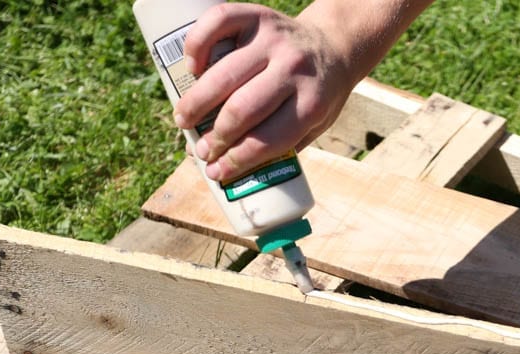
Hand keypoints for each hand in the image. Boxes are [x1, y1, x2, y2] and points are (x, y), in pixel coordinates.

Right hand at [174, 3, 355, 181]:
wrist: (336, 47)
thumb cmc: (318, 95)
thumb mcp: (314, 126)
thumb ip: (276, 147)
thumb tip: (219, 168)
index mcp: (312, 104)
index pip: (267, 140)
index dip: (236, 160)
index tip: (215, 171)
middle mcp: (294, 70)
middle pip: (241, 110)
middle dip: (215, 137)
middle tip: (200, 149)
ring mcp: (274, 40)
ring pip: (224, 74)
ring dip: (196, 102)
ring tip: (183, 119)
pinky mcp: (258, 16)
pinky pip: (218, 23)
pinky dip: (196, 44)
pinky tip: (191, 68)